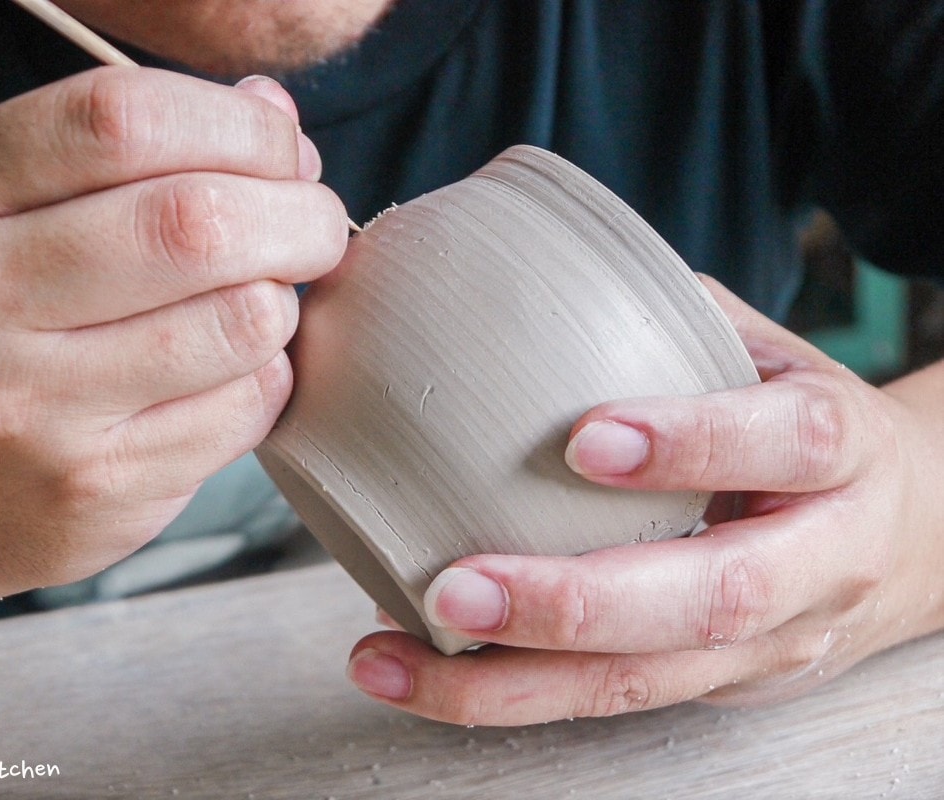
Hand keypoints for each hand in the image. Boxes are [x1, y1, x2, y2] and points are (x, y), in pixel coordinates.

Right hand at [0, 68, 346, 630]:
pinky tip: (228, 375)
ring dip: (282, 303)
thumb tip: (269, 111)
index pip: (122, 122)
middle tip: (313, 225)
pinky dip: (265, 380)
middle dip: (297, 215)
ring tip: (257, 302)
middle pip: (196, 224)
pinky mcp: (95, 488)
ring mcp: (29, 409)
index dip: (239, 127)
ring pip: (240, 322)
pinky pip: (242, 410)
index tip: (283, 152)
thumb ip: (119, 151)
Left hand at [347, 276, 943, 724]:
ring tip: (398, 657)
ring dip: (513, 682)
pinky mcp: (724, 686)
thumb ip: (676, 324)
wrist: (912, 536)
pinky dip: (512, 695)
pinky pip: (615, 701)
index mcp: (841, 454)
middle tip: (454, 587)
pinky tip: (425, 670)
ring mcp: (773, 640)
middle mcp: (818, 561)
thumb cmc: (808, 427)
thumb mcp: (771, 358)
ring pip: (648, 680)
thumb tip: (529, 273)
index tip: (583, 440)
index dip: (694, 442)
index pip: (789, 442)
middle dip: (575, 602)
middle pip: (712, 598)